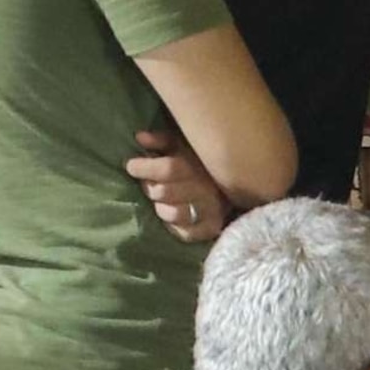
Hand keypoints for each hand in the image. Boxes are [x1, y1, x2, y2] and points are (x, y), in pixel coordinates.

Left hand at [128, 129, 231, 243]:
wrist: (238, 183)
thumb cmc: (200, 162)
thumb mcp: (182, 145)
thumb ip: (162, 141)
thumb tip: (140, 137)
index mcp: (200, 165)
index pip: (168, 169)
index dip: (144, 168)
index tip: (132, 166)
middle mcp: (207, 189)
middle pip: (164, 192)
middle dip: (150, 187)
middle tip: (149, 183)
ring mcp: (211, 211)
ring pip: (172, 213)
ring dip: (161, 207)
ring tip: (163, 200)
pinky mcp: (211, 228)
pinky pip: (184, 232)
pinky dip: (174, 226)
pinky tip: (175, 215)